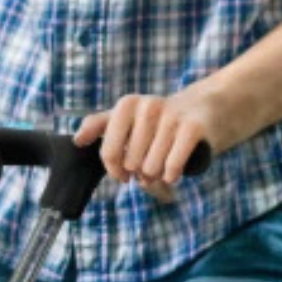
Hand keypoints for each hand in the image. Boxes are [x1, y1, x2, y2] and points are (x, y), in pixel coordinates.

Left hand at [76, 79, 243, 200]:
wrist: (203, 108)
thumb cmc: (157, 121)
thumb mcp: (126, 118)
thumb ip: (99, 125)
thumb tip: (77, 139)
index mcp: (127, 105)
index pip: (109, 152)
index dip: (114, 170)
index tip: (122, 174)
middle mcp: (148, 106)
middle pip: (131, 163)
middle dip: (138, 173)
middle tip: (147, 168)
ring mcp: (172, 115)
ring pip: (151, 168)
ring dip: (156, 176)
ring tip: (160, 168)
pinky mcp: (193, 127)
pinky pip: (172, 166)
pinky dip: (171, 176)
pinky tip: (173, 173)